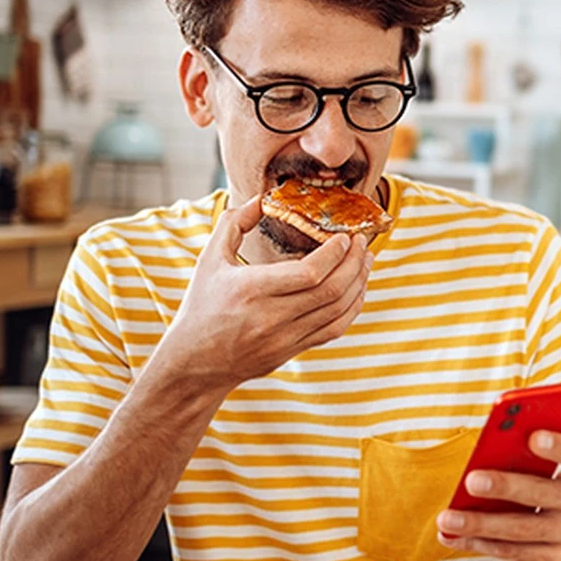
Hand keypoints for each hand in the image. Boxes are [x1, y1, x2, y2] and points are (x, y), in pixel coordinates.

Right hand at [157, 197, 372, 394]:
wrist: (194, 363)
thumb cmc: (201, 306)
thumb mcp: (209, 260)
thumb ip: (234, 224)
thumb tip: (262, 198)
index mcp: (251, 290)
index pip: (309, 273)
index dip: (335, 254)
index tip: (345, 236)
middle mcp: (271, 317)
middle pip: (330, 290)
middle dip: (354, 262)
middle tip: (362, 242)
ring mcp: (285, 338)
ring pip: (338, 311)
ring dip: (359, 283)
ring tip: (366, 260)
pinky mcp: (293, 351)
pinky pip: (334, 329)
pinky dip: (352, 307)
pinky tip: (357, 288)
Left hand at [436, 431, 560, 560]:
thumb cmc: (551, 483)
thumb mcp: (551, 464)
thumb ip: (527, 453)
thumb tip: (488, 446)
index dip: (558, 446)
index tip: (533, 437)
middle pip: (543, 494)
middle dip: (505, 487)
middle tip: (471, 481)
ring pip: (521, 529)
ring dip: (480, 524)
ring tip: (446, 519)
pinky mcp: (553, 560)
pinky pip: (511, 552)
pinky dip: (477, 544)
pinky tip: (452, 537)